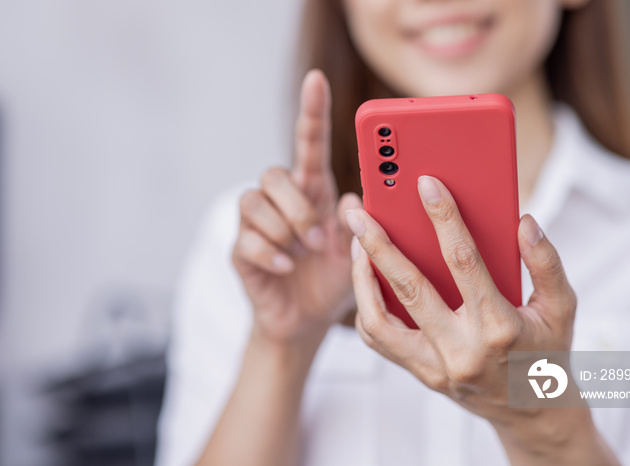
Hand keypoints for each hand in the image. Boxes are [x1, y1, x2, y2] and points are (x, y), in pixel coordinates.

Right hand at [232, 70, 360, 344]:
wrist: (306, 321)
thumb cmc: (334, 279)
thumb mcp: (358, 253)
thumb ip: (360, 226)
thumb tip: (355, 200)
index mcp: (313, 192)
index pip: (310, 144)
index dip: (312, 112)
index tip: (316, 80)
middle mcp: (283, 202)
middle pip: (273, 174)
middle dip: (295, 205)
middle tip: (318, 238)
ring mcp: (258, 226)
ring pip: (252, 201)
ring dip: (283, 229)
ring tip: (303, 254)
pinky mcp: (242, 251)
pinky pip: (245, 239)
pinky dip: (270, 254)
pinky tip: (287, 268)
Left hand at [346, 176, 616, 463]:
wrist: (533, 411)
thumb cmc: (547, 352)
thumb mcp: (562, 307)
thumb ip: (546, 263)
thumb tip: (524, 222)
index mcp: (499, 327)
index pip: (464, 262)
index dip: (444, 218)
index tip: (426, 184)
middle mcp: (461, 350)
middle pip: (409, 289)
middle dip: (378, 245)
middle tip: (358, 213)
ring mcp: (436, 366)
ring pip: (380, 321)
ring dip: (361, 279)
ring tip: (356, 245)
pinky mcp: (421, 374)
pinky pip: (380, 341)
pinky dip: (367, 308)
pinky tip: (367, 280)